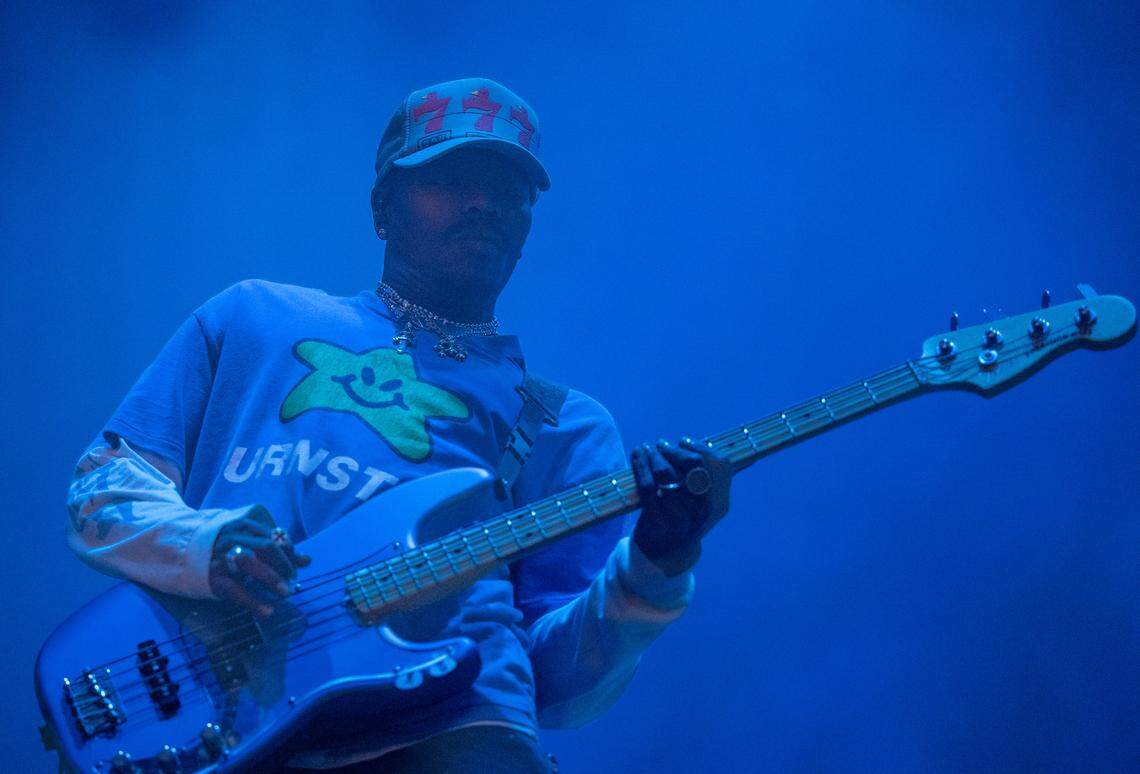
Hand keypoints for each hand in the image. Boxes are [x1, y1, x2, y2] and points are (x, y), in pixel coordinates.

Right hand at [209, 508, 310, 616]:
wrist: (180, 550)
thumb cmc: (223, 546)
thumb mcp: (247, 541)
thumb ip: (276, 549)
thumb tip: (307, 560)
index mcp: (244, 525)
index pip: (274, 537)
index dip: (289, 552)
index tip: (297, 566)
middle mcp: (233, 536)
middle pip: (267, 547)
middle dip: (284, 565)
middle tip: (291, 580)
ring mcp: (222, 555)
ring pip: (252, 565)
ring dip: (272, 579)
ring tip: (285, 593)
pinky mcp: (212, 576)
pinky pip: (236, 590)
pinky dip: (254, 602)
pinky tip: (267, 612)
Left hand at [631, 437, 732, 575]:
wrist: (665, 552)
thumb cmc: (684, 516)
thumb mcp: (704, 501)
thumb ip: (718, 478)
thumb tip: (751, 457)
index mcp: (719, 503)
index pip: (719, 465)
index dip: (700, 448)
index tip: (683, 441)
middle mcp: (704, 511)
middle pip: (694, 468)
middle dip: (675, 451)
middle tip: (661, 444)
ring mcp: (682, 518)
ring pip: (667, 475)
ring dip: (654, 456)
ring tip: (646, 449)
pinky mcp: (657, 521)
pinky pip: (648, 487)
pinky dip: (640, 467)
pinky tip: (637, 456)